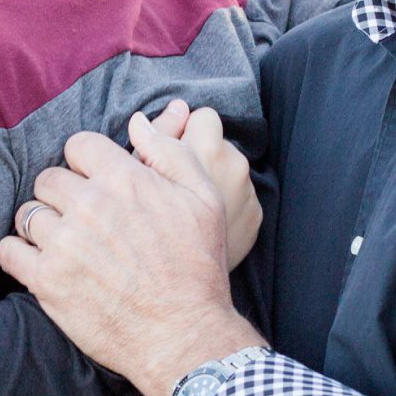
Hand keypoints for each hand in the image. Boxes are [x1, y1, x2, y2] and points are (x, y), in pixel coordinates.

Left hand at [0, 117, 264, 395]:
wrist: (184, 335)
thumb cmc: (198, 267)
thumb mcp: (205, 199)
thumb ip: (169, 153)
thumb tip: (136, 121)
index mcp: (125, 179)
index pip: (78, 145)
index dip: (86, 164)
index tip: (94, 184)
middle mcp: (89, 205)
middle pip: (49, 178)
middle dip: (62, 195)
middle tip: (80, 219)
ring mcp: (64, 243)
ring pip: (28, 213)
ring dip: (41, 225)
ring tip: (63, 243)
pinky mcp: (47, 281)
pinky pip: (9, 250)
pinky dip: (19, 254)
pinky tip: (39, 262)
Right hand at [140, 100, 261, 270]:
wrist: (175, 290)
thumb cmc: (145, 228)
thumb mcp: (139, 176)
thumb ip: (160, 135)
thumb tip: (179, 105)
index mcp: (204, 149)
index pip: (201, 117)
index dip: (183, 134)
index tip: (170, 156)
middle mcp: (233, 166)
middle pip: (218, 142)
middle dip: (201, 155)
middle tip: (178, 183)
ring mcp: (248, 194)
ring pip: (230, 170)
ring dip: (215, 179)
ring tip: (189, 205)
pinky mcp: (256, 217)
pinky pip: (241, 196)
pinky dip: (227, 204)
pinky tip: (206, 221)